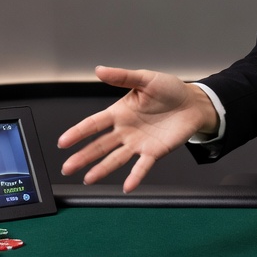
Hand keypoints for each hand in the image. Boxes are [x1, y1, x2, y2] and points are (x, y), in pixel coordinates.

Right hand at [57, 66, 218, 192]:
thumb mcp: (145, 79)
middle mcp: (125, 130)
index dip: (78, 132)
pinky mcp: (154, 152)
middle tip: (67, 168)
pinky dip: (135, 176)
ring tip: (88, 179)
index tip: (63, 142)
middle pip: (99, 145)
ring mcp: (138, 143)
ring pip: (115, 158)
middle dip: (82, 157)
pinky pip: (142, 166)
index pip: (93, 124)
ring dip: (101, 169)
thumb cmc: (170, 89)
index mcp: (119, 112)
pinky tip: (127, 186)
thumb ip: (122, 77)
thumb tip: (99, 70)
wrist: (194, 102)